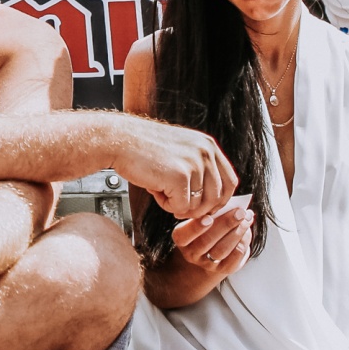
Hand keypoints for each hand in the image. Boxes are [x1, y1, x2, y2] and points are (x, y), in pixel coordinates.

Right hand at [110, 119, 237, 220]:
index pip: (230, 181)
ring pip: (199, 206)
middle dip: (200, 209)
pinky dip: (166, 205)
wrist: (118, 140)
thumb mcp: (180, 151)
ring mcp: (195, 164)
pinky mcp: (180, 176)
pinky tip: (155, 190)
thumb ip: (199, 168)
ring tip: (163, 192)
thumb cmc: (143, 148)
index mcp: (208, 146)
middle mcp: (206, 152)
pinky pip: (181, 207)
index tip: (203, 207)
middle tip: (180, 206)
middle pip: (218, 197)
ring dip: (180, 206)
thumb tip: (212, 199)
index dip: (218, 200)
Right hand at [168, 203, 253, 281]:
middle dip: (225, 224)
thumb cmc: (207, 226)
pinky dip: (243, 242)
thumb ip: (211, 211)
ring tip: (247, 219)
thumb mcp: (202, 217)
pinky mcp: (223, 269)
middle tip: (240, 212)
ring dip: (237, 232)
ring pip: (222, 250)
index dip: (196, 227)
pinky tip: (247, 231)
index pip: (185, 235)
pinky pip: (234, 258)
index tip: (208, 217)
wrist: (210, 250)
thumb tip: (233, 204)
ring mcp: (207, 264)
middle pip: (206, 241)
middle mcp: (191, 253)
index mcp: (181, 238)